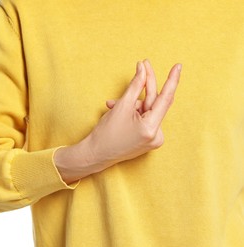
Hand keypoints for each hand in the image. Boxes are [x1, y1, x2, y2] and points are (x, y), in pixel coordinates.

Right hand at [55, 60, 181, 183]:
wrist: (95, 155)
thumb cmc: (106, 133)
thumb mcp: (121, 106)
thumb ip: (135, 86)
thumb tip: (143, 70)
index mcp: (151, 129)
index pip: (165, 99)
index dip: (172, 80)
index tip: (178, 66)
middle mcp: (157, 136)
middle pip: (154, 103)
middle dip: (144, 87)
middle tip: (142, 66)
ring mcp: (153, 139)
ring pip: (148, 111)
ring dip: (132, 103)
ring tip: (113, 104)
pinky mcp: (148, 140)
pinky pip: (145, 119)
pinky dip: (134, 112)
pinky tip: (119, 111)